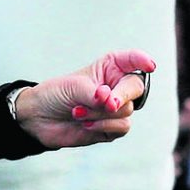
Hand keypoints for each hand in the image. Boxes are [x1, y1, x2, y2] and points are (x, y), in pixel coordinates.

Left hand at [11, 49, 159, 148]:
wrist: (39, 118)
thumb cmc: (56, 94)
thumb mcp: (73, 87)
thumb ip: (95, 94)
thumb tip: (112, 103)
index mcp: (110, 67)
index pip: (132, 61)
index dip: (142, 61)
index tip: (150, 66)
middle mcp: (117, 86)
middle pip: (136, 88)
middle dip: (122, 95)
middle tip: (109, 102)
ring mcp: (116, 108)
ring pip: (126, 110)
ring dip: (101, 113)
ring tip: (77, 112)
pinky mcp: (112, 128)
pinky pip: (122, 127)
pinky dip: (104, 126)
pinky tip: (85, 124)